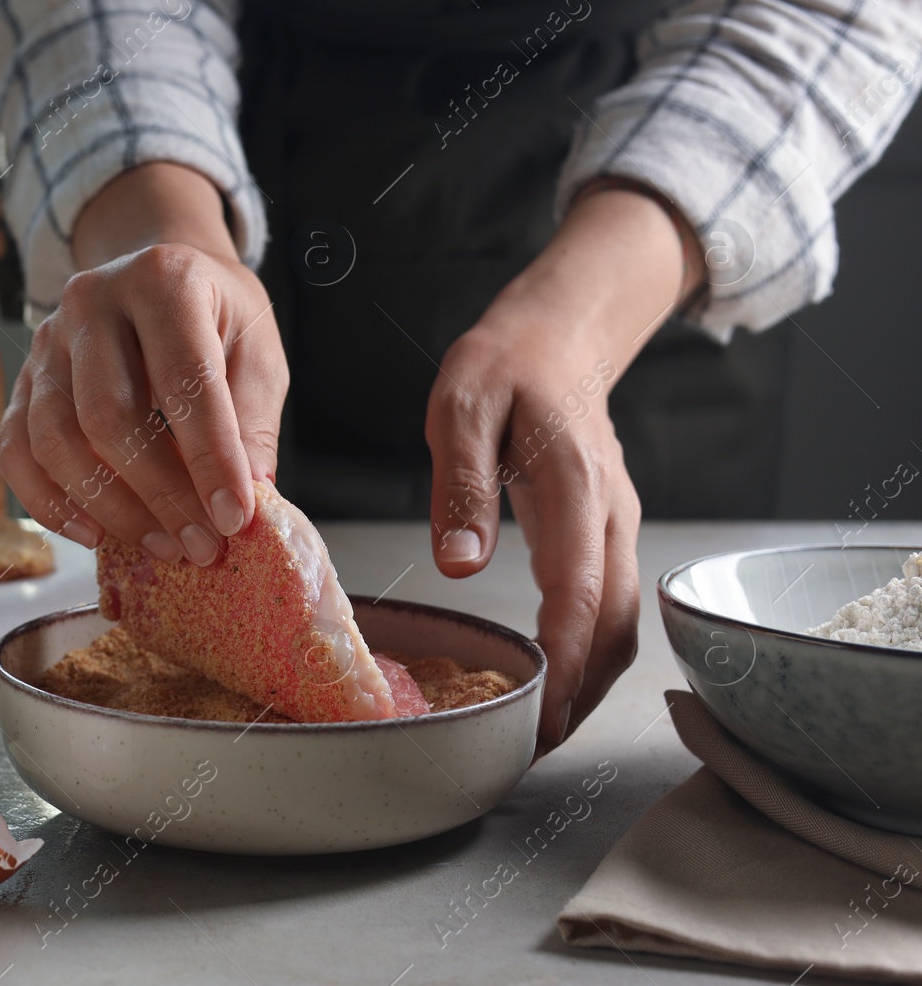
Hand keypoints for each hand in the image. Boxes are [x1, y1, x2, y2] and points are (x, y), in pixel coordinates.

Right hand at [0, 163, 287, 564]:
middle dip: (159, 493)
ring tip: (162, 546)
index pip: (182, 378)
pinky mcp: (23, 381)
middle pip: (108, 414)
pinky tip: (96, 534)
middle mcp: (92, 302)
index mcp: (162, 280)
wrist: (160, 276)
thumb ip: (251, 420)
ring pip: (56, 439)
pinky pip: (18, 452)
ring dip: (110, 508)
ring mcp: (47, 342)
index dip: (209, 456)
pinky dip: (51, 504)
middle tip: (201, 545)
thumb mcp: (257, 352)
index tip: (234, 517)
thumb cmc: (216, 319)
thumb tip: (245, 496)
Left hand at [425, 184, 703, 756]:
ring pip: (622, 621)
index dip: (563, 660)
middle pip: (615, 625)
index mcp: (574, 485)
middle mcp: (610, 514)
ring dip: (591, 682)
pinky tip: (555, 678)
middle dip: (581, 694)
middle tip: (531, 748)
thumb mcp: (462, 406)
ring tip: (541, 731)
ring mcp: (617, 525)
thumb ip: (462, 482)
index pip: (579, 591)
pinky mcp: (608, 531)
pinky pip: (612, 605)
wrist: (559, 333)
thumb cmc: (504, 365)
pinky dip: (590, 653)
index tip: (540, 714)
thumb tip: (460, 562)